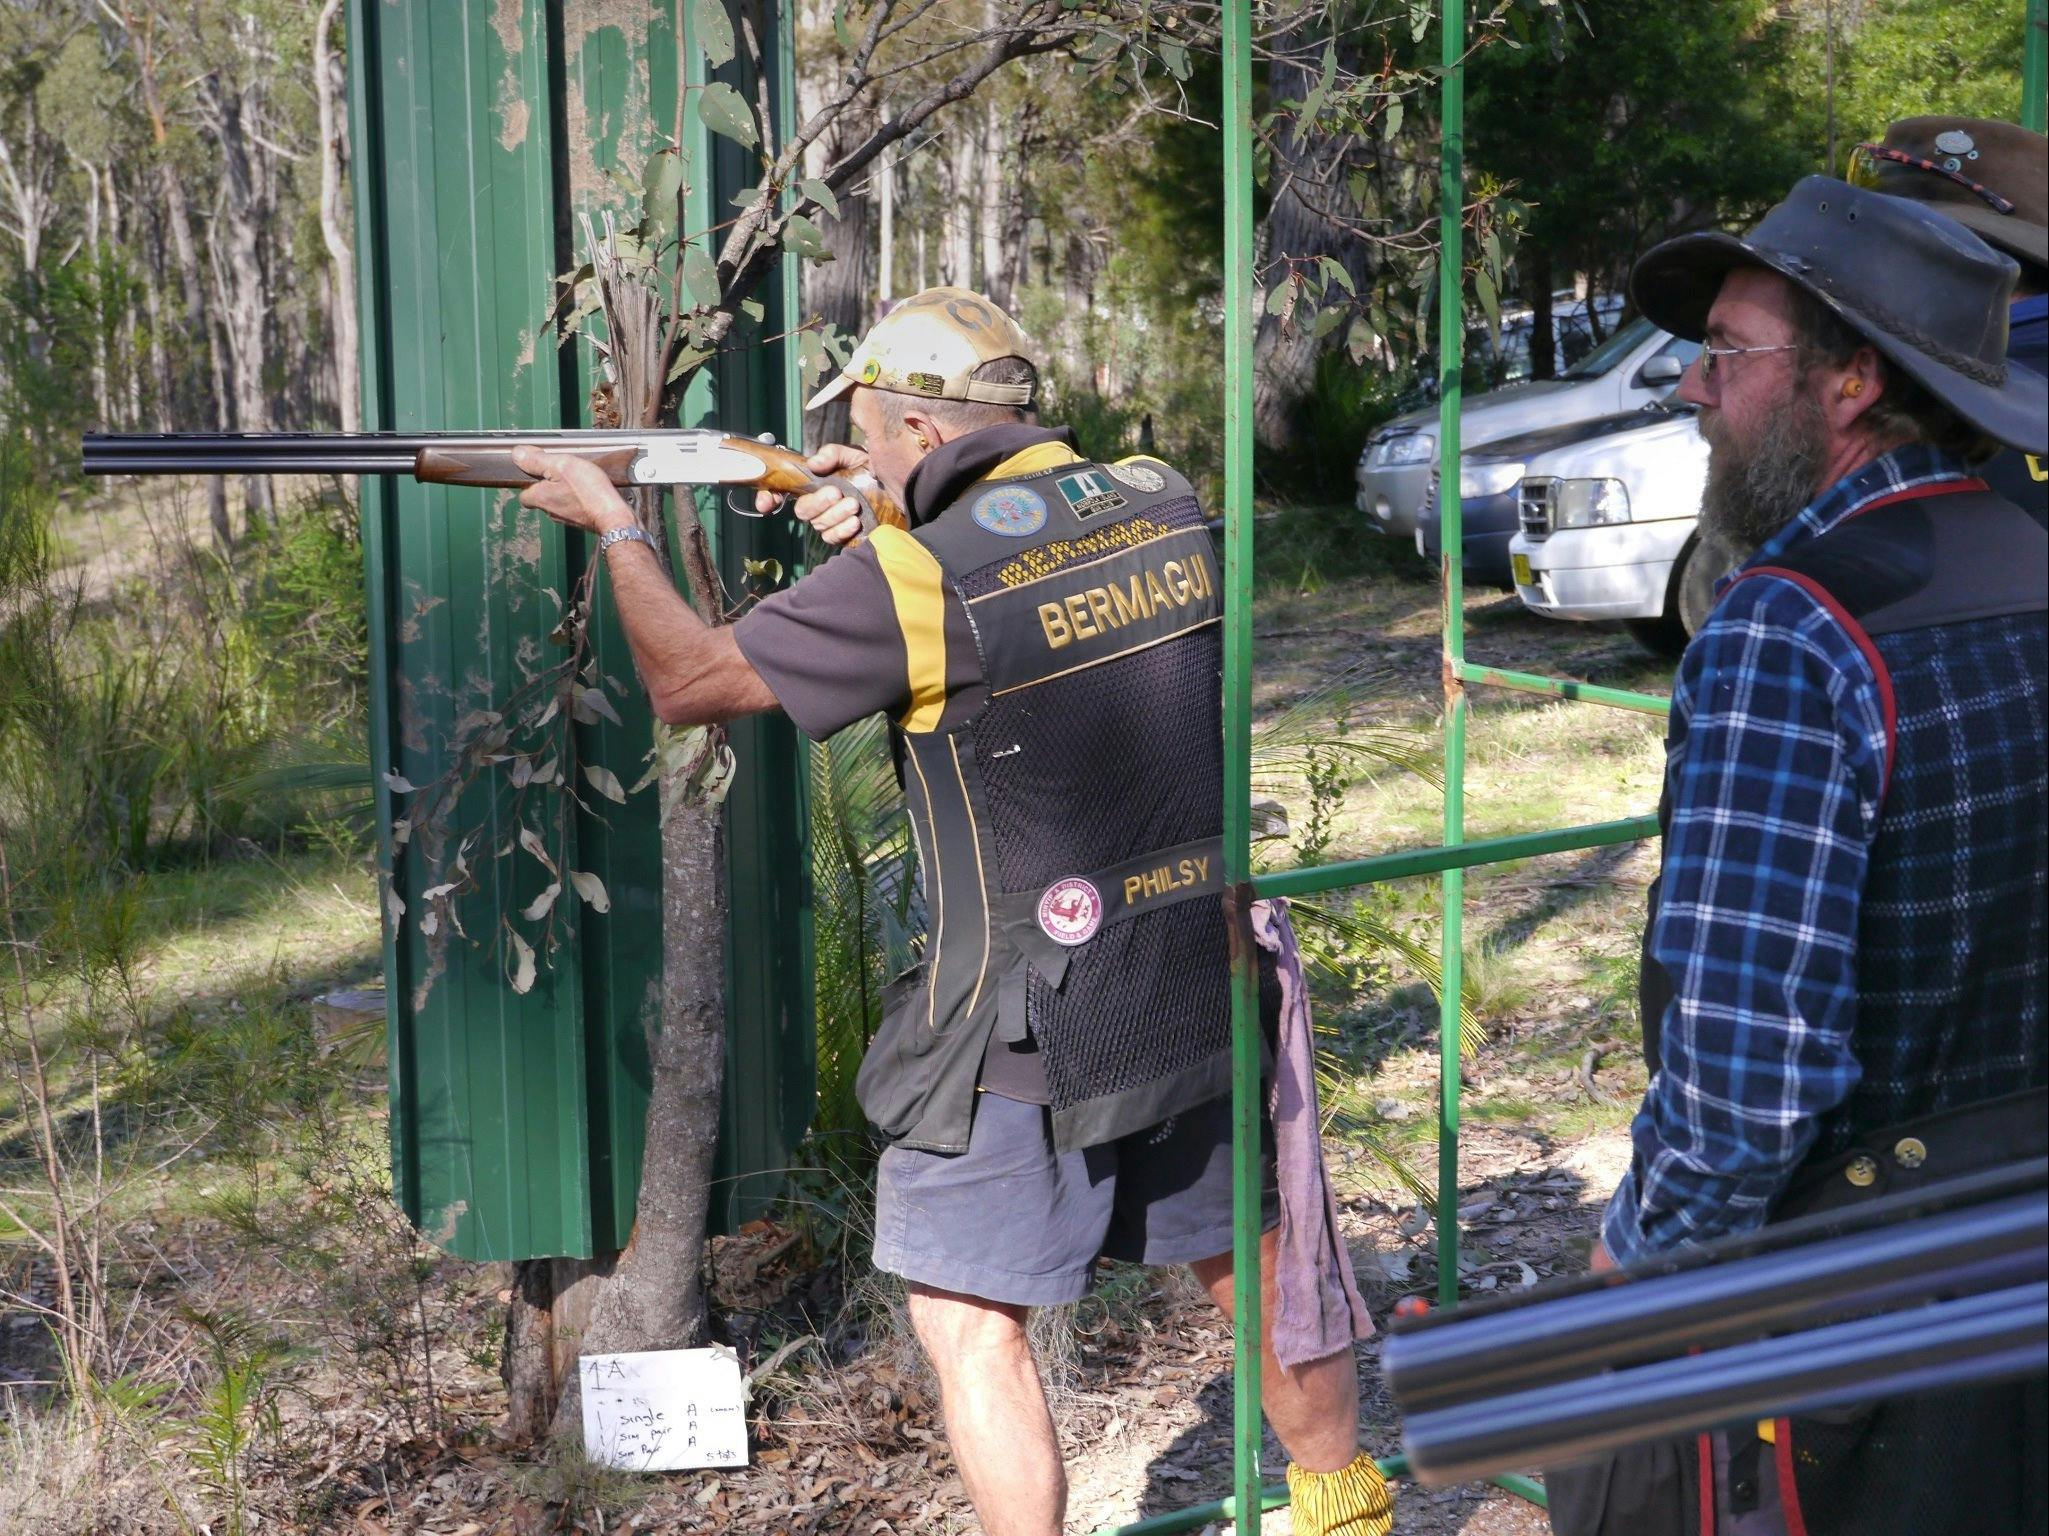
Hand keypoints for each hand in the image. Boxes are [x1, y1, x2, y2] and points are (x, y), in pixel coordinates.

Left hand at [511, 446, 635, 534]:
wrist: (614, 518)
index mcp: (540, 498)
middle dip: (549, 486)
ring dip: (565, 492)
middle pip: (542, 498)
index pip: (524, 495)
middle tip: (562, 473)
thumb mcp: (562, 466)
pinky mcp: (582, 521)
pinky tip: (590, 491)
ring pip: (559, 502)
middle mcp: (550, 511)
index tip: (537, 471)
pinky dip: (579, 499)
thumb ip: (538, 460)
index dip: (528, 483)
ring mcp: (567, 519)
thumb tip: (516, 455)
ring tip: (579, 480)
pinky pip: (575, 507)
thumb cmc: (589, 492)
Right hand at [754, 443, 870, 547]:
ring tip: (854, 504)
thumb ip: (833, 454)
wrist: (899, 489)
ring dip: (835, 514)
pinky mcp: (843, 535)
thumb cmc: (872, 471)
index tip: (766, 503)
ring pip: (818, 524)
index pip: (782, 491)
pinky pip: (832, 538)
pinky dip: (842, 529)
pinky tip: (855, 521)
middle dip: (817, 503)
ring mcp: (830, 521)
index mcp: (814, 483)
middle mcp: (818, 503)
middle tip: (837, 493)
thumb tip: (814, 464)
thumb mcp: (853, 455)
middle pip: (802, 510)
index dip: (768, 497)